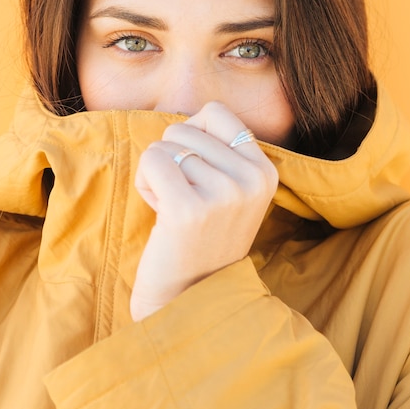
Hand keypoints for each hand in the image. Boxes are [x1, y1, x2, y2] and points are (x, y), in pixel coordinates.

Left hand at [130, 101, 277, 320]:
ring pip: (165, 144)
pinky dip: (144, 182)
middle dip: (172, 159)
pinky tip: (160, 212)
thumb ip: (221, 151)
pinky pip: (151, 160)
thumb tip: (192, 115)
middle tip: (184, 198)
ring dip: (157, 175)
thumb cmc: (200, 236)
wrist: (188, 296)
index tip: (197, 173)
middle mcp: (251, 179)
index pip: (216, 112)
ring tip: (174, 208)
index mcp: (265, 171)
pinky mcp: (189, 209)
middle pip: (184, 128)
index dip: (193, 136)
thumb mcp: (231, 191)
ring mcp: (224, 194)